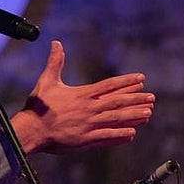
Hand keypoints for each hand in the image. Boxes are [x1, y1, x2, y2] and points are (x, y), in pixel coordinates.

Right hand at [10, 41, 154, 154]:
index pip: (109, 85)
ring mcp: (88, 125)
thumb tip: (56, 43)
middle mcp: (88, 109)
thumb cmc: (38, 106)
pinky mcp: (85, 140)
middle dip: (136, 99)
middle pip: (117, 102)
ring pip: (116, 119)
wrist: (31, 130)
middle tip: (151, 97)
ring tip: (148, 113)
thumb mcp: (47, 81)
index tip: (141, 79)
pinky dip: (120, 135)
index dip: (126, 81)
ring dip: (133, 116)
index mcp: (82, 94)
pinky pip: (107, 137)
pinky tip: (132, 133)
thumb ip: (55, 62)